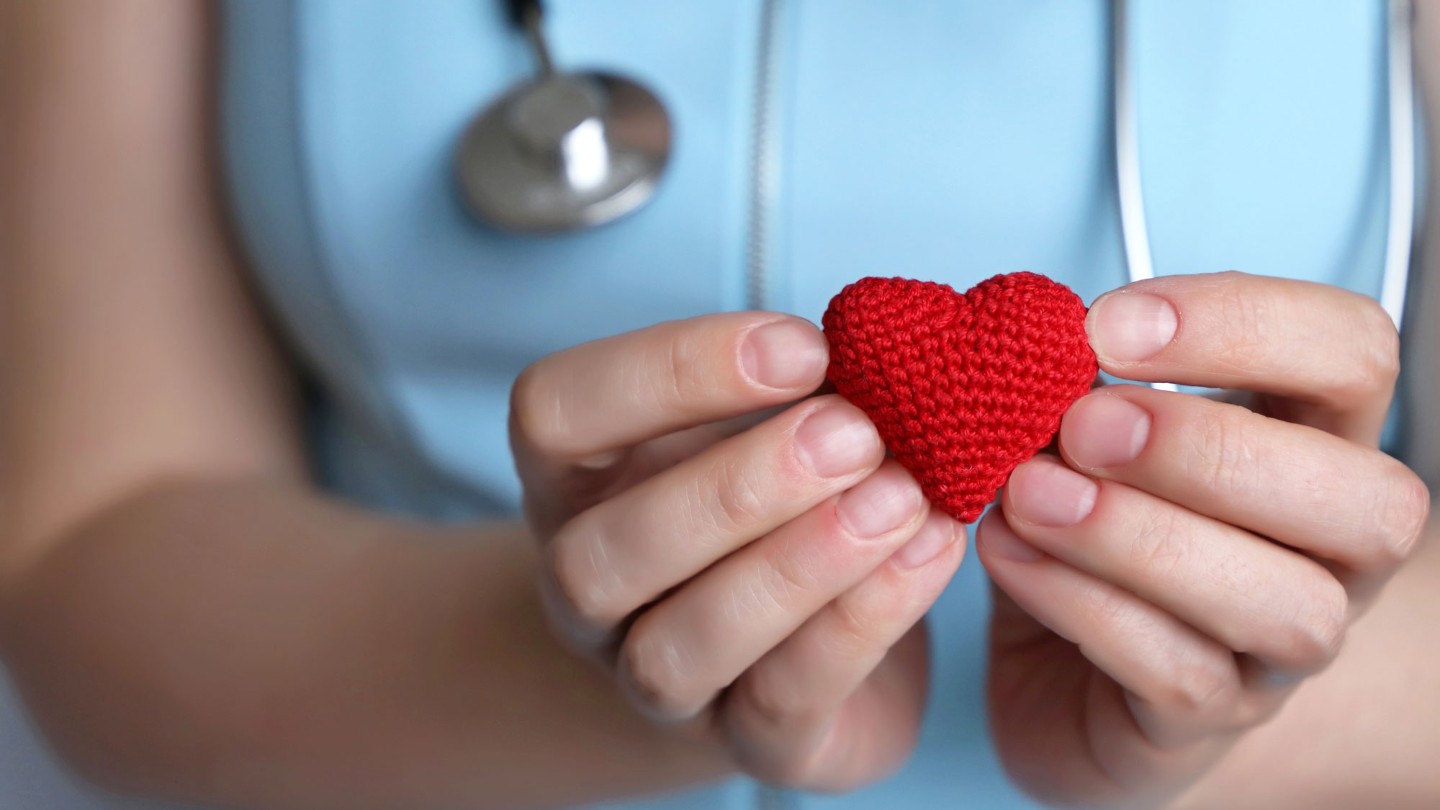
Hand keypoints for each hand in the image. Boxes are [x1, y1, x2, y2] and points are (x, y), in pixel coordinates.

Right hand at [509, 313, 965, 789]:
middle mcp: (588, 593)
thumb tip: (885, 339)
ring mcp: (654, 685)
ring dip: (792, 568)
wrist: (812, 634)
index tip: (805, 347)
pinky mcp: (752, 748)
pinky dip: (859, 624)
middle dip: (733, 490)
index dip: (667, 369)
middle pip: (598, 557)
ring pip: (675, 651)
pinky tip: (928, 551)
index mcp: (576, 481)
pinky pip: (782, 706)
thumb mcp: (772, 418)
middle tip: (854, 432)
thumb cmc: (784, 493)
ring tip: (897, 498)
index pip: (553, 413)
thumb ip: (802, 383)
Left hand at [980, 272, 1428, 807]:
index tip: (1106, 326)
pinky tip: (1009, 554)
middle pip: (1370, 498)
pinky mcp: (1211, 718)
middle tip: (1081, 424)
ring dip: (1143, 537)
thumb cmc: (1089, 527)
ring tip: (1029, 494)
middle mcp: (1334, 549)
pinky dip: (1084, 605)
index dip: (1246, 325)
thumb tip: (1030, 345)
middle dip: (1212, 448)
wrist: (1060, 674)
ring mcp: (1284, 648)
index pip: (1353, 355)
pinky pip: (1181, 672)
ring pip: (1288, 605)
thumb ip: (1080, 390)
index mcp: (1316, 439)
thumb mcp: (1084, 437)